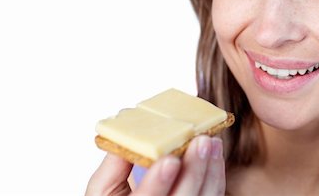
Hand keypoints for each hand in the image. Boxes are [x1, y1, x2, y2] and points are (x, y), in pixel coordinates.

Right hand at [85, 135, 224, 195]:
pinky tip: (215, 154)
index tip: (170, 159)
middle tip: (202, 141)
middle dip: (194, 170)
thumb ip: (114, 163)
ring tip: (213, 142)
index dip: (159, 181)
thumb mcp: (103, 188)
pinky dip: (216, 176)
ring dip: (210, 170)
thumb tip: (129, 130)